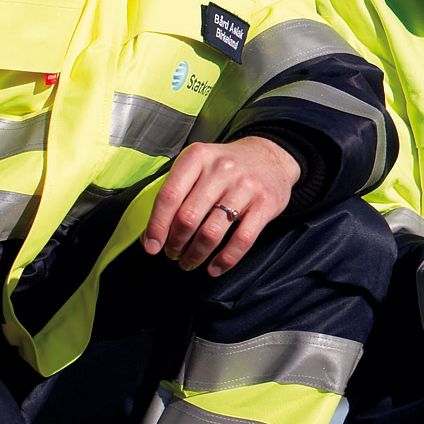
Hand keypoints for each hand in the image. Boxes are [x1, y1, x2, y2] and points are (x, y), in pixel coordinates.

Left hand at [143, 136, 301, 276]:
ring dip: (195, 255)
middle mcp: (221, 169)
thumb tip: (151, 235)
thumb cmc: (227, 167)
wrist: (272, 156)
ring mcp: (245, 186)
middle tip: (173, 253)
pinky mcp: (265, 203)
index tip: (151, 246)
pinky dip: (224, 260)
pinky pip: (241, 240)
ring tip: (189, 262)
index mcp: (197, 157)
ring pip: (211, 232)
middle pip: (188, 217)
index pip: (169, 196)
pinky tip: (214, 267)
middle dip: (175, 243)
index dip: (156, 226)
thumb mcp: (198, 165)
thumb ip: (176, 193)